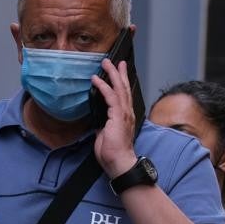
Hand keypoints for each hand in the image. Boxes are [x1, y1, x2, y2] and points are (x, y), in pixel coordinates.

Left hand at [90, 58, 138, 177]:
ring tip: (106, 63)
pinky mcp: (118, 116)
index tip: (118, 72)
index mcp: (125, 117)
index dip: (121, 82)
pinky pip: (110, 97)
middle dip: (119, 73)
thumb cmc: (113, 152)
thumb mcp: (106, 134)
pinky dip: (103, 86)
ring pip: (119, 88)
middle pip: (124, 88)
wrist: (119, 162)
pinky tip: (97, 79)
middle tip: (115, 61)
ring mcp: (124, 113)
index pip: (124, 95)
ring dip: (112, 74)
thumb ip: (104, 124)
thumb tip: (98, 120)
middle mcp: (127, 113)